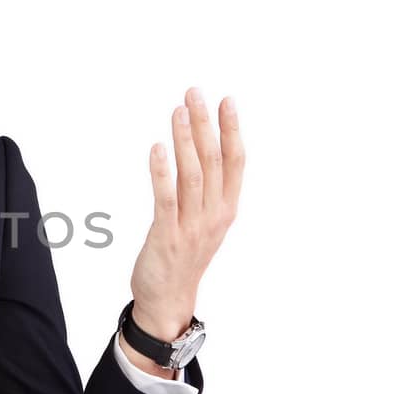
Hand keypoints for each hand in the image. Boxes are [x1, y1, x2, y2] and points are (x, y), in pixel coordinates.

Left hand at [128, 87, 243, 337]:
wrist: (168, 300)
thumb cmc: (184, 256)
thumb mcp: (206, 221)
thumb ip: (208, 190)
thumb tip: (203, 150)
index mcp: (226, 208)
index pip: (235, 162)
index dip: (232, 130)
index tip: (226, 100)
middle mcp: (214, 215)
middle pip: (213, 161)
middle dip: (205, 124)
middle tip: (195, 93)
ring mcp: (192, 226)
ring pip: (192, 175)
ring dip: (185, 140)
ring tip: (178, 111)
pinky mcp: (167, 236)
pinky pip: (166, 199)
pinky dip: (162, 171)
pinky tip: (158, 148)